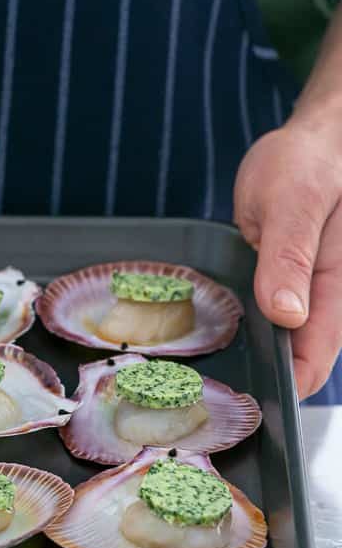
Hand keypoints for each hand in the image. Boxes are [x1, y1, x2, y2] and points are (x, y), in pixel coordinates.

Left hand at [234, 118, 341, 398]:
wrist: (315, 138)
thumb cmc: (308, 162)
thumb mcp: (292, 201)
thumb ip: (289, 257)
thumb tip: (287, 316)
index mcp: (338, 283)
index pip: (317, 357)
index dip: (288, 388)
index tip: (250, 408)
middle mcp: (330, 295)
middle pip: (305, 358)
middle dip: (270, 381)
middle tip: (217, 402)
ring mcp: (312, 291)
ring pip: (290, 341)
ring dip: (262, 358)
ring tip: (218, 380)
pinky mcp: (293, 281)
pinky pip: (278, 318)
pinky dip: (258, 331)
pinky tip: (229, 338)